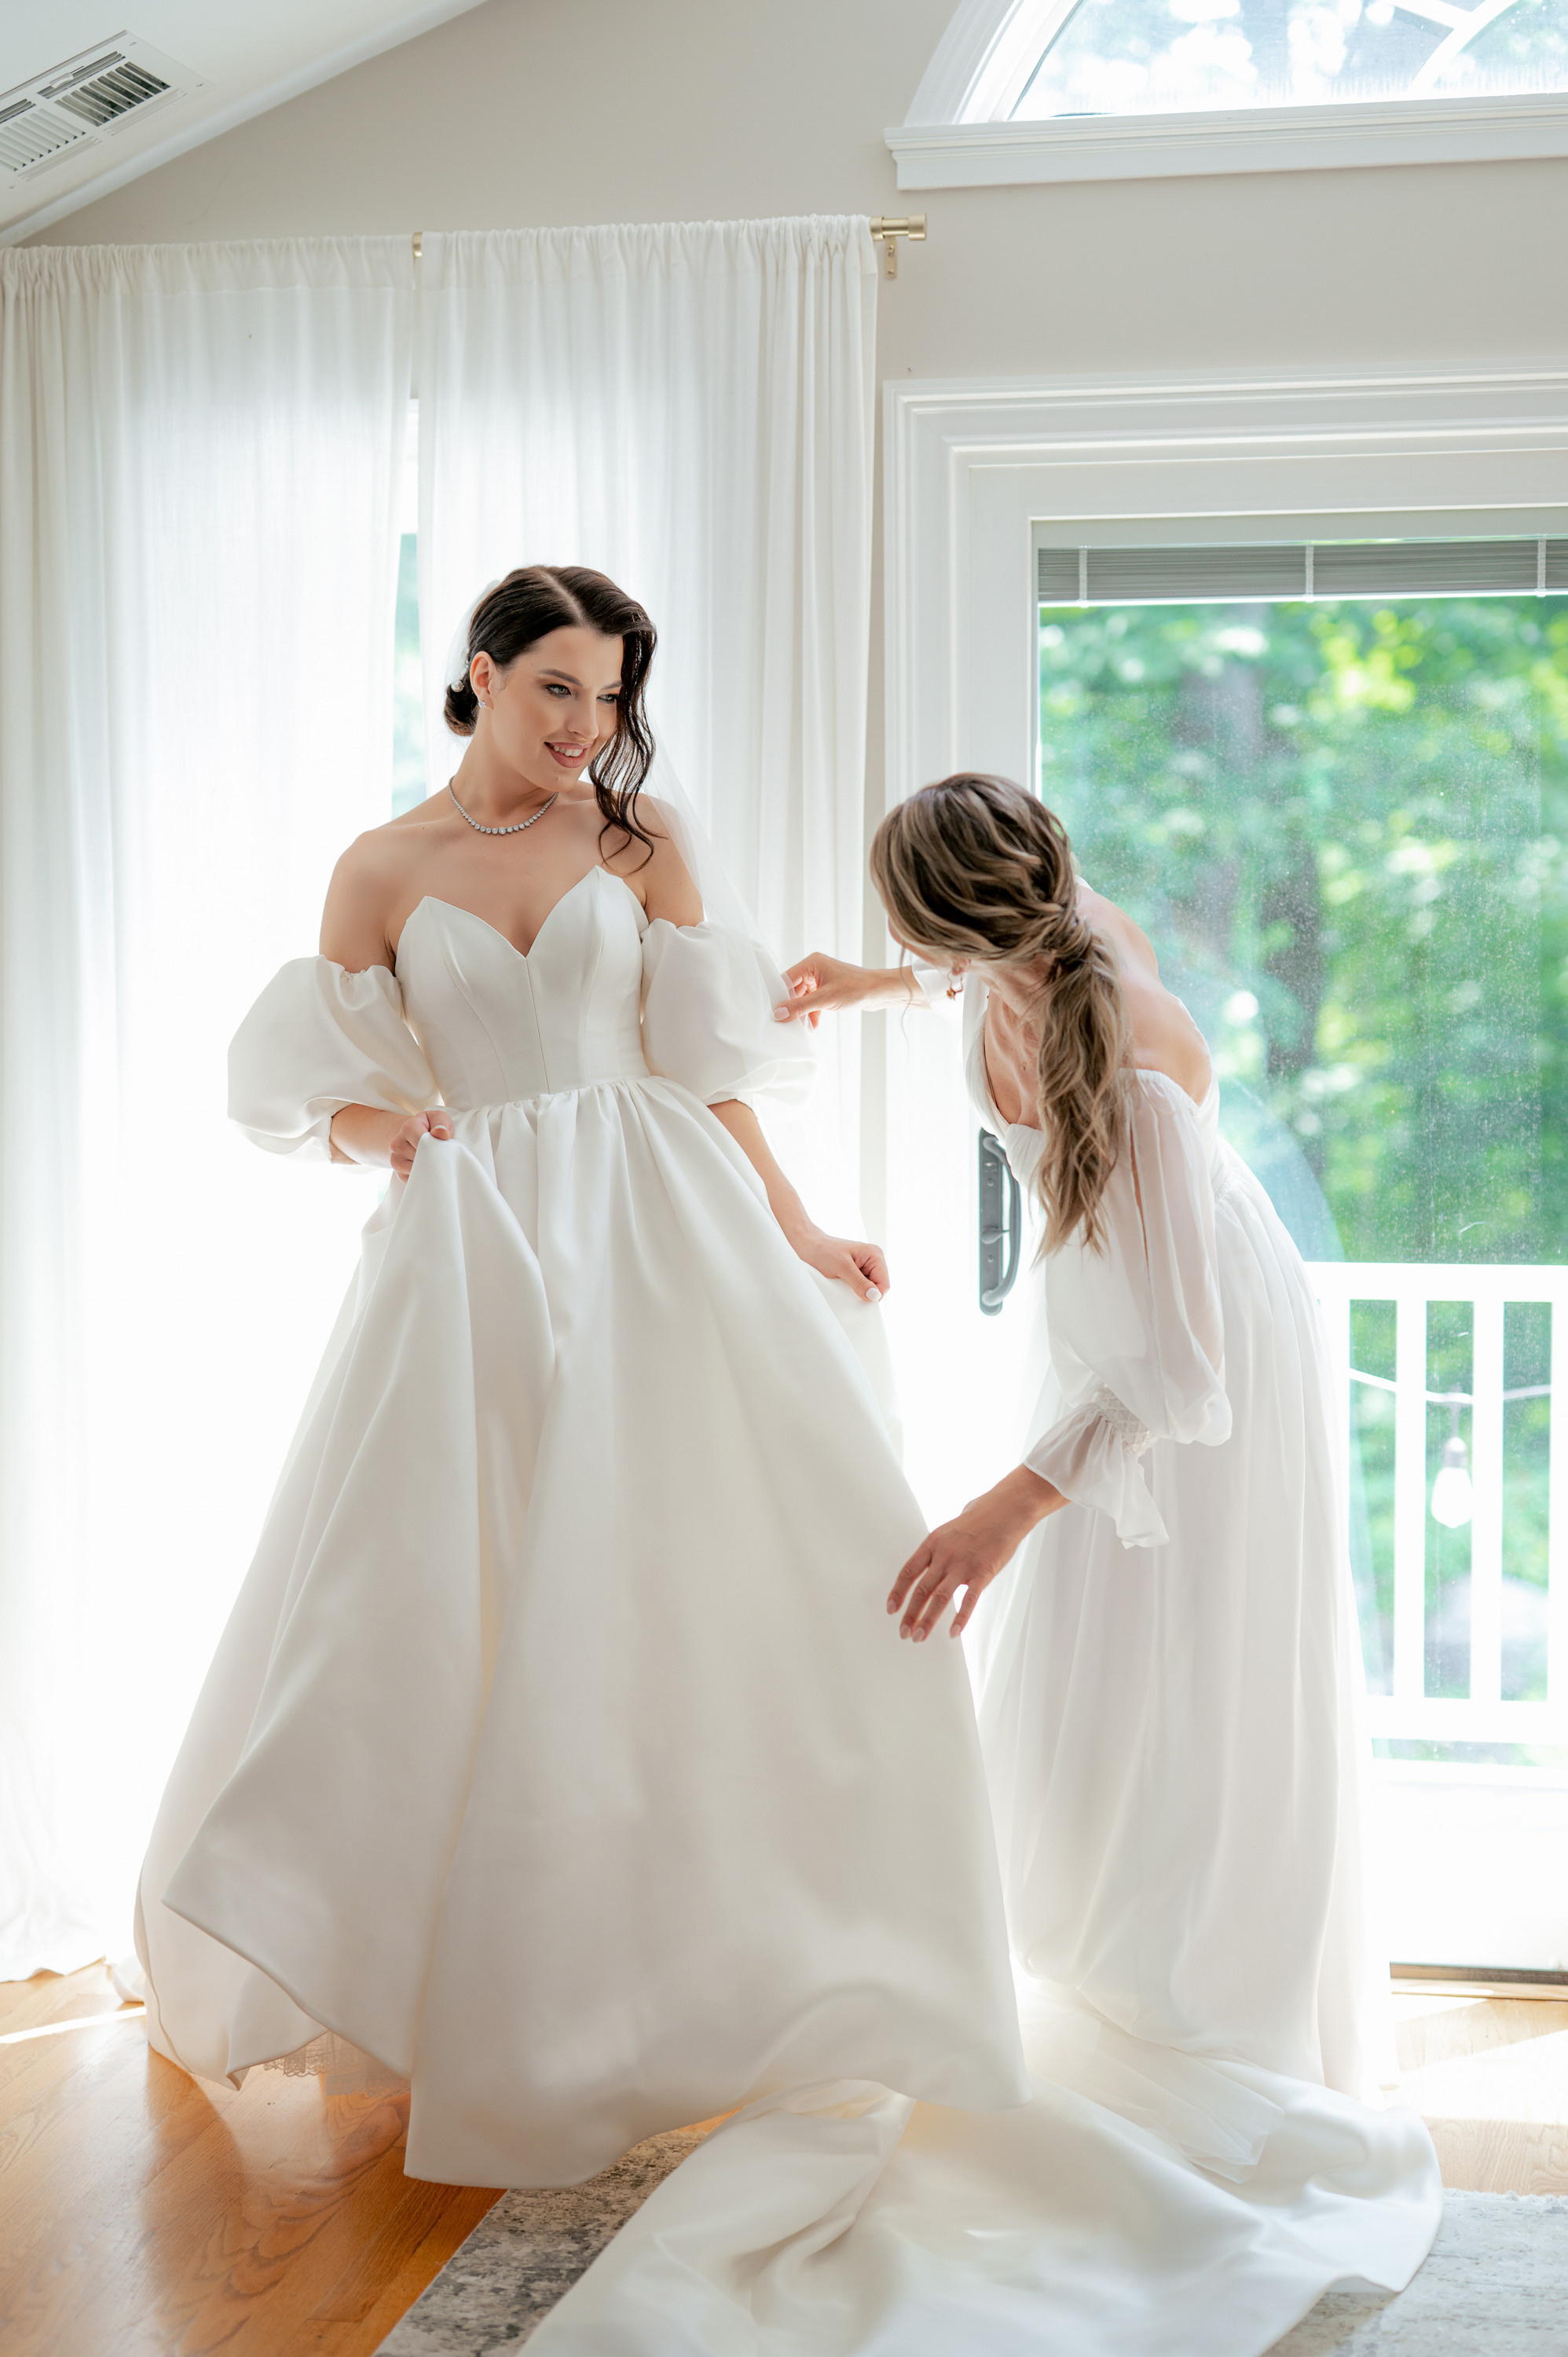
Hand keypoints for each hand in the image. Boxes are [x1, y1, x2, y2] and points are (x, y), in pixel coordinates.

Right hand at [389, 1108, 453, 1179]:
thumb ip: (442, 1123)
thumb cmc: (431, 1127)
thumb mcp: (439, 1118)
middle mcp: (397, 1145)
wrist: (415, 1136)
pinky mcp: (399, 1174)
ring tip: (434, 1160)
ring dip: (430, 1169)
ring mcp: (395, 1161)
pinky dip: (425, 1177)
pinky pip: (416, 1180)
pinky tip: (428, 1168)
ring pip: (418, 1171)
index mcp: (407, 1128)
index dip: (437, 1148)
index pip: (423, 1143)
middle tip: (442, 1156)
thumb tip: (442, 1134)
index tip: (443, 1147)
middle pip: (421, 1158)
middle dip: (434, 1159)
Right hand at [776, 954, 915, 1027]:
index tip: (774, 1011)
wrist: (880, 992)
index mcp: (812, 963)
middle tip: (786, 1022)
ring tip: (801, 1026)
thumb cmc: (857, 988)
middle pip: (793, 989)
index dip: (780, 995)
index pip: (786, 978)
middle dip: (792, 1006)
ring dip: (803, 1012)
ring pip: (803, 997)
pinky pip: (813, 1001)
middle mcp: (815, 969)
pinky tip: (813, 1025)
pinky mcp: (828, 989)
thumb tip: (779, 1013)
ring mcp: (822, 979)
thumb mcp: (825, 999)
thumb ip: (800, 1007)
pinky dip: (812, 1013)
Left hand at [784, 1218, 890, 1302]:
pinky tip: (841, 1284)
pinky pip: (860, 1286)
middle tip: (847, 1289)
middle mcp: (873, 1260)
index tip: (858, 1298)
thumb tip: (874, 1296)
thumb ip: (859, 1282)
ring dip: (857, 1291)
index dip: (873, 1295)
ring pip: (869, 1288)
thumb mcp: (842, 1267)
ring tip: (842, 1284)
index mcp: (875, 1255)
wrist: (807, 1245)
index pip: (884, 1284)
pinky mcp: (856, 1271)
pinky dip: (852, 1289)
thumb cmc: (822, 1251)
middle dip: (865, 1292)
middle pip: (878, 1287)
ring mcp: (865, 1266)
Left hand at [887, 1466, 1060, 1640]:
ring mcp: (963, 1565)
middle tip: (904, 1632)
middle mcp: (944, 1555)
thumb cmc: (979, 1516)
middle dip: (910, 1614)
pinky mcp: (983, 1573)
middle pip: (922, 1590)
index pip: (908, 1572)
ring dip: (928, 1620)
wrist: (1006, 1510)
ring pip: (940, 1599)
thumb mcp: (949, 1529)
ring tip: (919, 1637)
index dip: (898, 1592)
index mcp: (932, 1543)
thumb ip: (938, 1549)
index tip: (891, 1609)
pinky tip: (953, 1633)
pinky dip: (960, 1619)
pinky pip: (969, 1600)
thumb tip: (930, 1564)